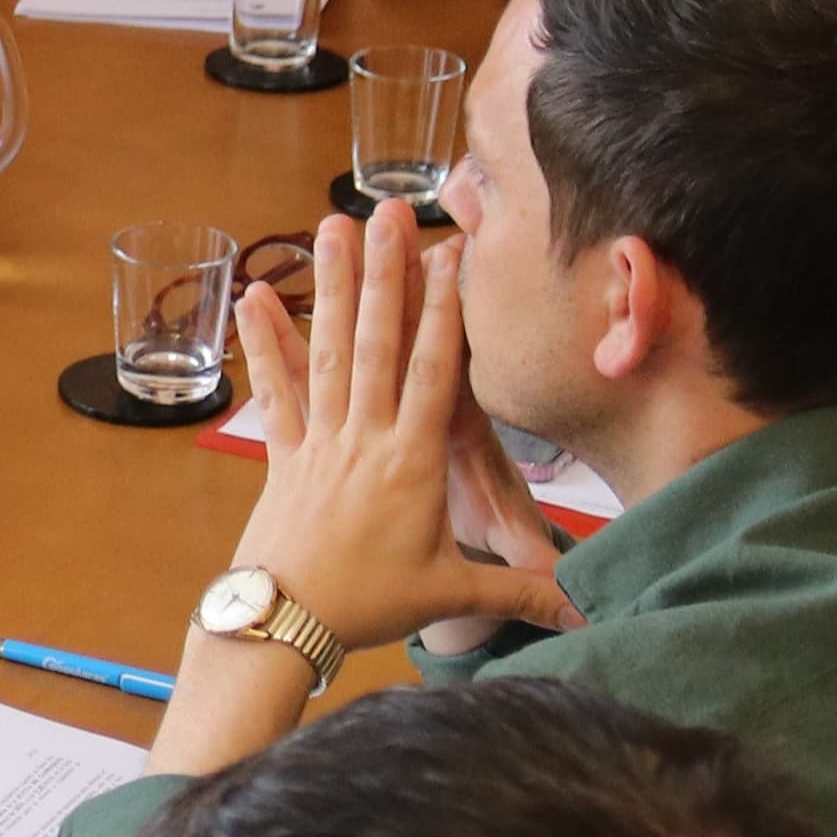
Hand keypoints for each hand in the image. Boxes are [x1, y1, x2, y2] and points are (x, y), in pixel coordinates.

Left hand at [224, 207, 582, 653]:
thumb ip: (519, 593)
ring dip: (329, 287)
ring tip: (328, 228)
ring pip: (328, 351)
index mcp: (412, 462)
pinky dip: (265, 342)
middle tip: (385, 212)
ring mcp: (319, 440)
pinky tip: (250, 296)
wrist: (282, 624)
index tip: (450, 254)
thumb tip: (586, 609)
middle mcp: (365, 437)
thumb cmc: (368, 607)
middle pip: (378, 343)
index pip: (435, 372)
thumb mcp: (451, 595)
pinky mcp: (281, 454)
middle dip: (384, 273)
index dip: (444, 311)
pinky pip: (275, 389)